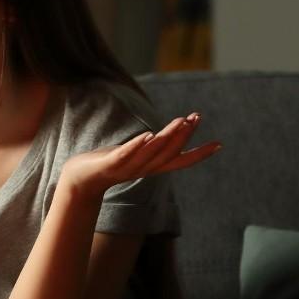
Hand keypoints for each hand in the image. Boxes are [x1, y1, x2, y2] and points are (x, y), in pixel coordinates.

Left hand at [59, 112, 221, 202]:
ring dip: (167, 137)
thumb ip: (152, 149)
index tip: (218, 144)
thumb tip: (165, 137)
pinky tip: (147, 135)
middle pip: (169, 153)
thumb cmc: (109, 165)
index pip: (180, 162)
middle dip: (183, 135)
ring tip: (179, 121)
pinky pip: (126, 155)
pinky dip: (138, 146)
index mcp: (151, 167)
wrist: (80, 180)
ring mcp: (127, 167)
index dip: (199, 154)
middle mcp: (143, 169)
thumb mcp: (135, 157)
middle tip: (196, 118)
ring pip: (152, 153)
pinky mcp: (110, 164)